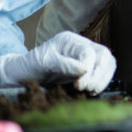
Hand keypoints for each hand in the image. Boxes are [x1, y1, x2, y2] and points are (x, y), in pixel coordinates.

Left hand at [0, 31, 115, 92]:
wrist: (24, 73)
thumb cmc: (31, 65)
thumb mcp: (44, 63)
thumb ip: (63, 64)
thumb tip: (83, 69)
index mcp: (70, 41)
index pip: (89, 52)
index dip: (88, 69)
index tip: (79, 85)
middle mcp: (80, 46)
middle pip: (104, 55)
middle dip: (99, 74)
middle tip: (88, 88)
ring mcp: (85, 56)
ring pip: (107, 63)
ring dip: (103, 78)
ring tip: (91, 90)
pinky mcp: (87, 68)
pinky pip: (103, 72)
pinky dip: (102, 81)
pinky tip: (93, 90)